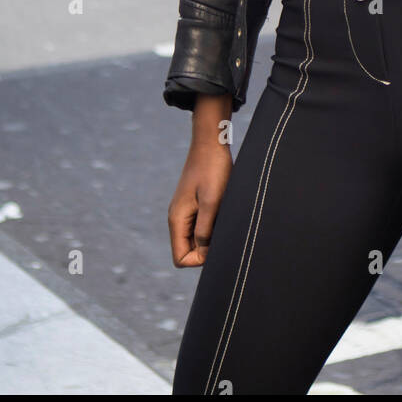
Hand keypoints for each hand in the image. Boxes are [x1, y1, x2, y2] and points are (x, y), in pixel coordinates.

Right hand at [168, 104, 233, 266]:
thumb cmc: (213, 169)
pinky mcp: (195, 203)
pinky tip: (223, 212)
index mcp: (177, 219)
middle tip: (224, 230)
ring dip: (210, 236)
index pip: (180, 258)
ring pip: (195, 239)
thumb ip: (204, 230)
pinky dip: (212, 225)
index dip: (199, 259)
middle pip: (188, 250)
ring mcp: (185, 210)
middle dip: (206, 249)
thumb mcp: (211, 201)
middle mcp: (178, 218)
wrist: (211, 142)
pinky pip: (201, 225)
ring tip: (224, 219)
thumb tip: (203, 254)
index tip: (216, 241)